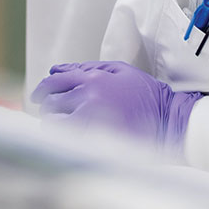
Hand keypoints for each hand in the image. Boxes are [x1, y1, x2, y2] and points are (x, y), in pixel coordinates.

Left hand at [30, 61, 200, 154]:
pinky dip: (64, 139)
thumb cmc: (146, 95)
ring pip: (53, 124)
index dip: (42, 90)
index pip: (53, 82)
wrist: (170, 119)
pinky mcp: (95, 140)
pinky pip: (65, 141)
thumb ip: (86, 68)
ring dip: (55, 125)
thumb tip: (55, 70)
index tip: (38, 97)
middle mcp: (87, 97)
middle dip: (50, 108)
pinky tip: (74, 139)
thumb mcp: (119, 71)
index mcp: (92, 78)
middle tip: (56, 114)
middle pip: (50, 103)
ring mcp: (90, 120)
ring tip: (66, 128)